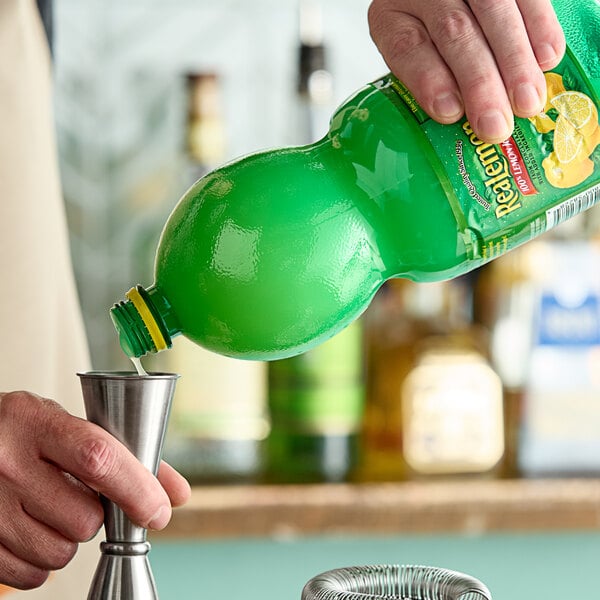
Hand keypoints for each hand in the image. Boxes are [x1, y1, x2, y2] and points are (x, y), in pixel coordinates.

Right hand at [0, 391, 190, 589]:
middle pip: (84, 518)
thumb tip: (178, 494)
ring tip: (53, 508)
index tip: (159, 510)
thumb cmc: (25, 434)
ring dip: (69, 538)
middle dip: (97, 516)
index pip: (99, 458)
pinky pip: (32, 575)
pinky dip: (42, 560)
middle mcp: (6, 462)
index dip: (137, 489)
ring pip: (60, 552)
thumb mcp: (69, 426)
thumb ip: (128, 455)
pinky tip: (35, 528)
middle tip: (81, 495)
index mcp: (35, 421)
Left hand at [368, 0, 565, 142]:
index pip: (407, 46)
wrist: (446, 1)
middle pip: (454, 31)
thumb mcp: (412, 61)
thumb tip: (460, 123)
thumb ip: (428, 84)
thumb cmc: (428, 44)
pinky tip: (547, 59)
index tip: (449, 113)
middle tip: (494, 124)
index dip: (428, 80)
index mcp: (391, 17)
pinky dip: (540, 28)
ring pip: (494, 11)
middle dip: (478, 82)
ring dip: (514, 61)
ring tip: (527, 102)